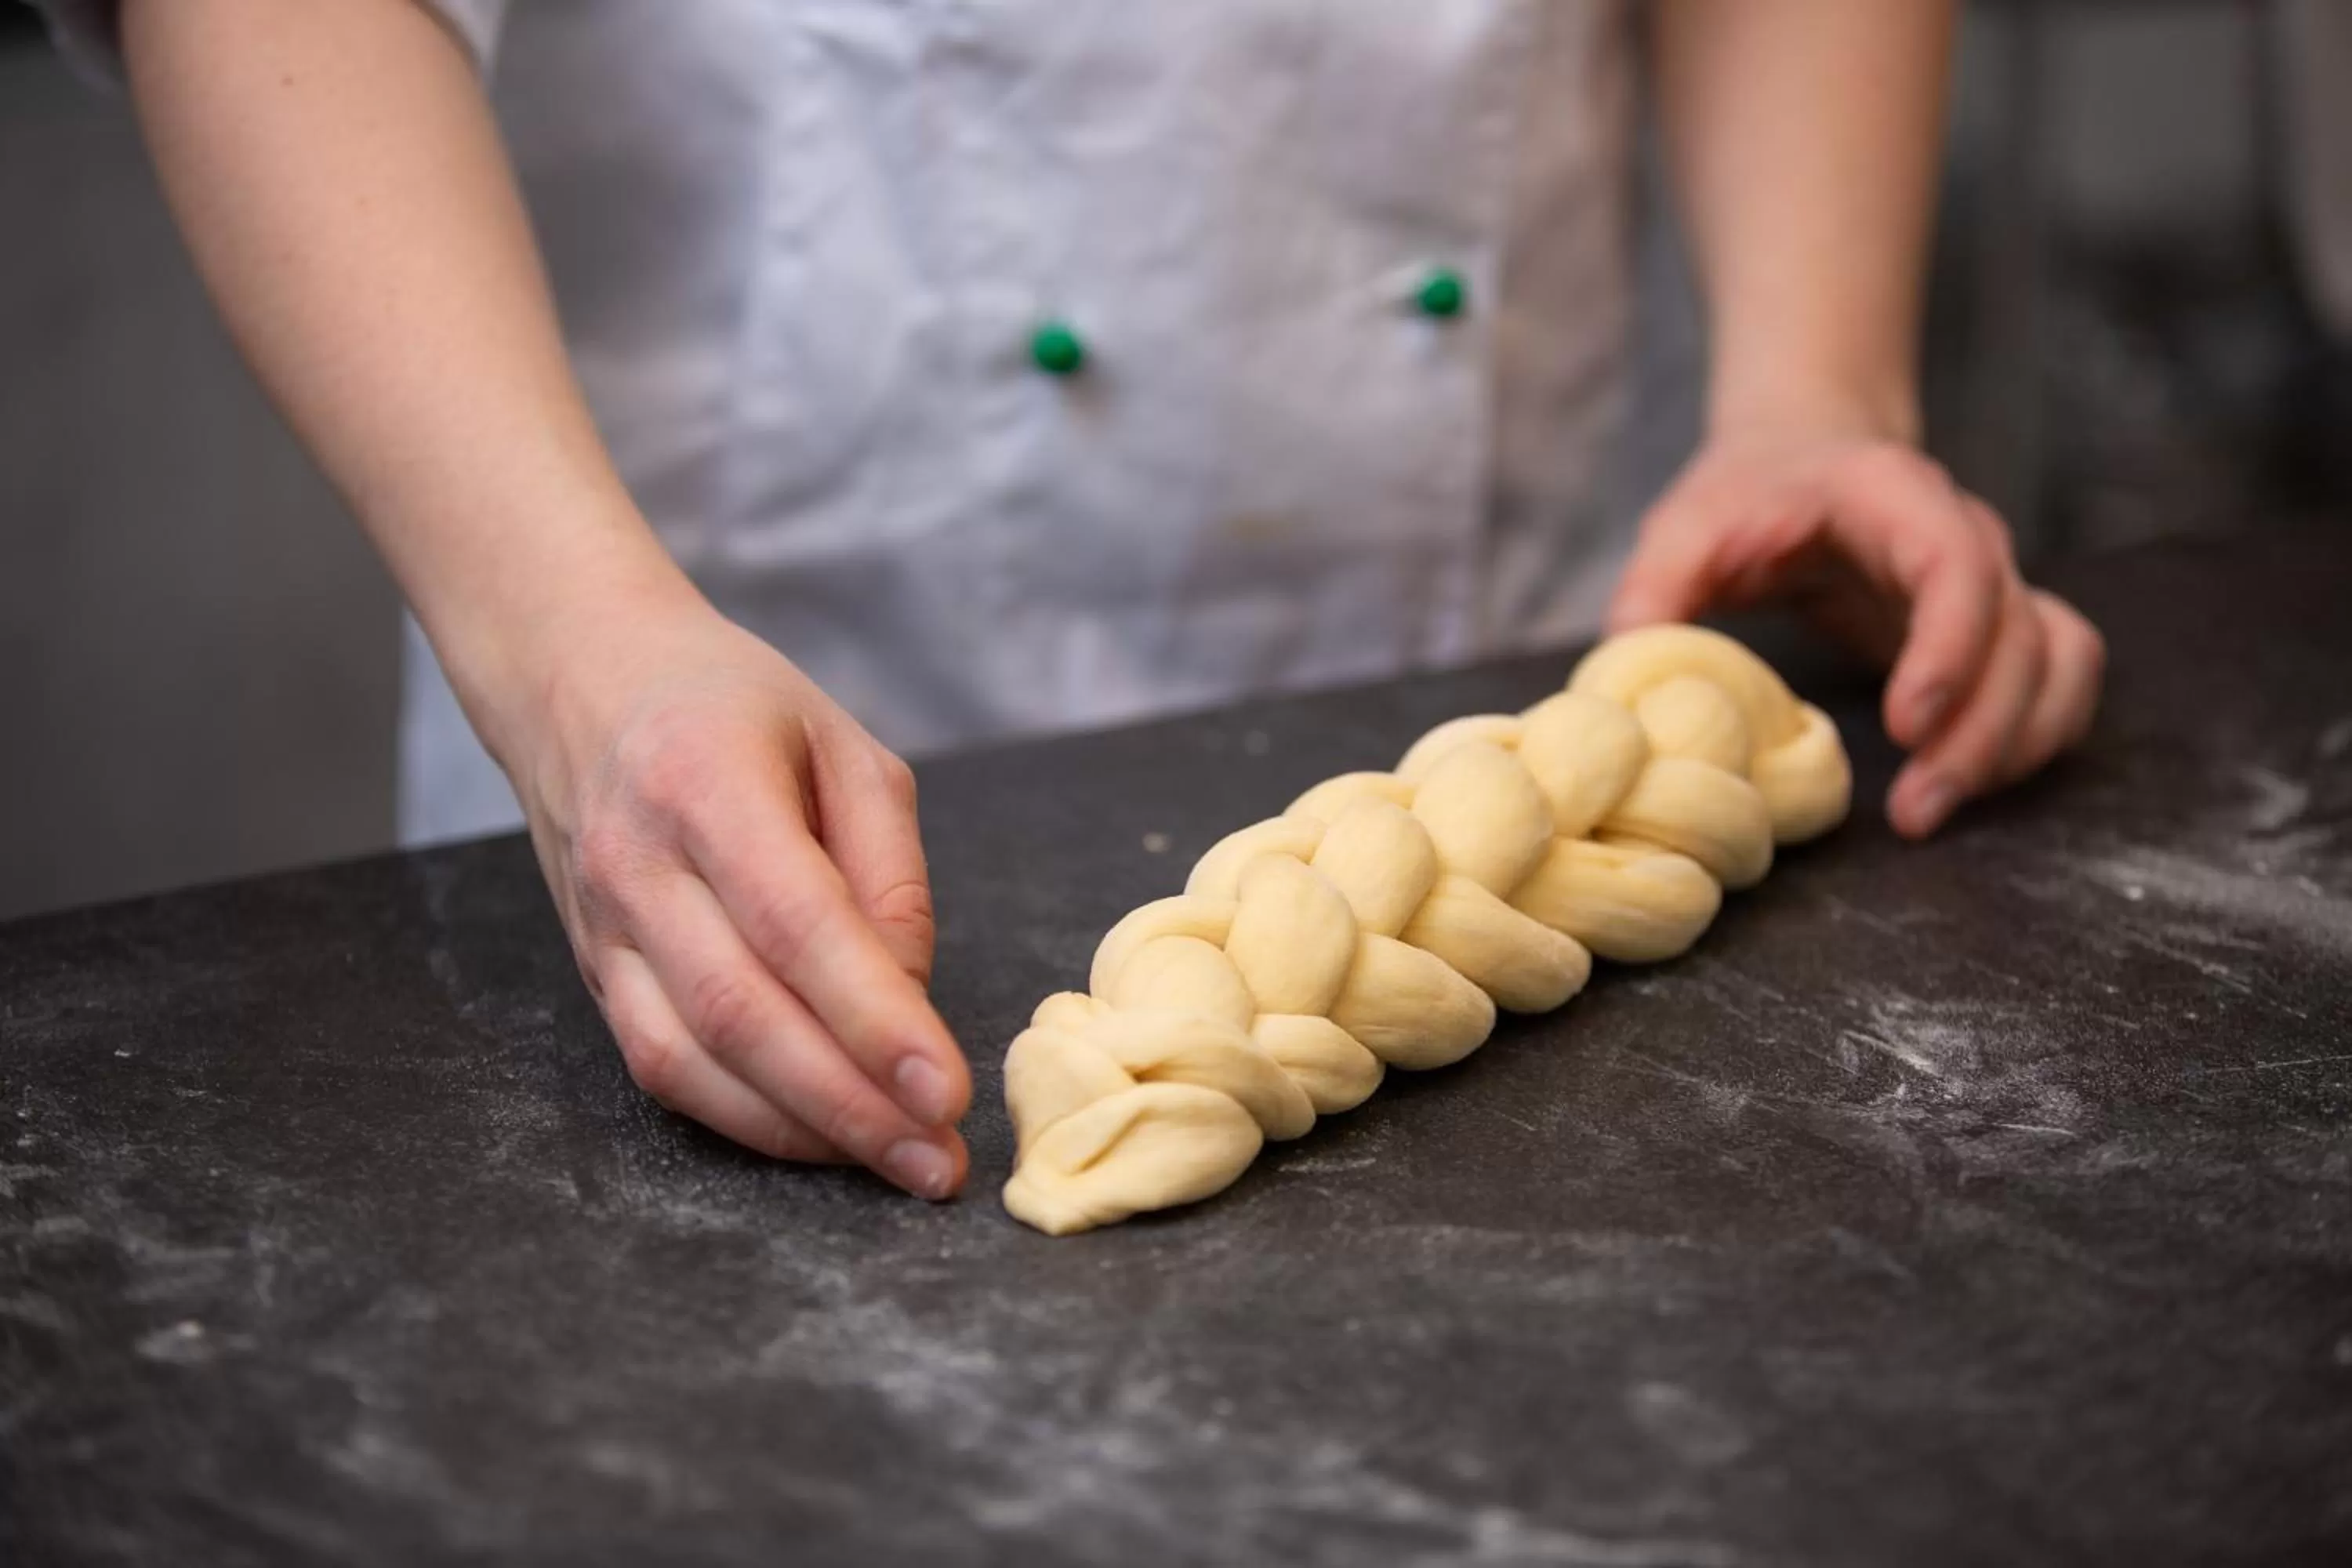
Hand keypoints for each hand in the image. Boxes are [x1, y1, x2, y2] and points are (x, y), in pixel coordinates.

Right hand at [497, 588, 969, 1197]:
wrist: (579, 683)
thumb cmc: (733, 709)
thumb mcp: (846, 749)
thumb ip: (890, 875)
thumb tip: (910, 1002)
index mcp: (706, 781)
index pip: (796, 923)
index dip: (873, 1018)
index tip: (948, 1089)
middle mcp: (637, 863)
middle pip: (741, 1012)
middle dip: (849, 1104)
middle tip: (940, 1162)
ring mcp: (601, 928)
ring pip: (690, 1062)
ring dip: (799, 1131)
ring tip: (898, 1162)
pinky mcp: (590, 975)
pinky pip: (660, 1070)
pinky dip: (744, 1119)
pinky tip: (819, 1136)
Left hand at [1608, 419, 2103, 837]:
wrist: (1802, 454)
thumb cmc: (1744, 494)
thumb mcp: (1684, 527)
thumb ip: (1652, 595)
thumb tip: (1620, 687)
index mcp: (1893, 498)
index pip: (1957, 567)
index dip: (1947, 649)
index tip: (1906, 726)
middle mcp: (1966, 535)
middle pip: (2019, 634)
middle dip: (1979, 732)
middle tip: (1915, 814)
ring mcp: (1996, 581)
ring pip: (2056, 661)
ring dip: (2013, 744)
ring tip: (1932, 813)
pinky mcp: (1999, 626)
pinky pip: (2059, 678)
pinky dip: (2033, 736)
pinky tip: (1971, 786)